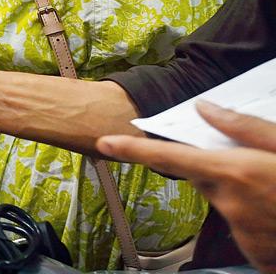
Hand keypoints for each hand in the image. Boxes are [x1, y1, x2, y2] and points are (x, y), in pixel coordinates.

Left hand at [98, 102, 275, 272]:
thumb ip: (243, 128)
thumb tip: (206, 108)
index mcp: (234, 173)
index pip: (170, 158)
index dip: (133, 150)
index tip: (105, 143)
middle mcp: (231, 205)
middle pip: (204, 180)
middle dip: (220, 170)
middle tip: (259, 167)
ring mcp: (243, 235)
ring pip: (227, 206)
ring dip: (244, 197)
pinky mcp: (257, 255)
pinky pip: (246, 230)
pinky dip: (259, 220)